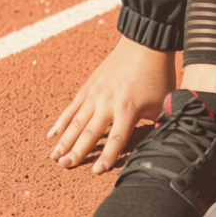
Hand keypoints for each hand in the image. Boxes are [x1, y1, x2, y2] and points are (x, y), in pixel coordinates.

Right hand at [48, 35, 175, 172]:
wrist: (144, 44)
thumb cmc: (157, 76)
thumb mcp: (162, 102)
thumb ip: (159, 125)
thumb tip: (163, 145)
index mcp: (128, 109)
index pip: (116, 139)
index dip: (107, 157)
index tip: (96, 172)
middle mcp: (108, 103)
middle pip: (90, 132)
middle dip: (77, 151)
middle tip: (64, 167)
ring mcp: (95, 94)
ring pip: (76, 121)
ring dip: (64, 140)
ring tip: (54, 157)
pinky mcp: (88, 87)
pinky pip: (72, 108)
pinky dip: (61, 121)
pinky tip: (52, 135)